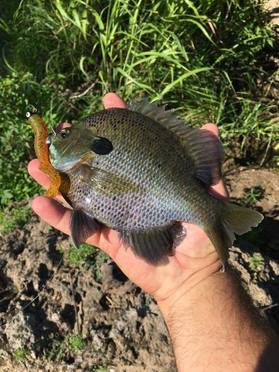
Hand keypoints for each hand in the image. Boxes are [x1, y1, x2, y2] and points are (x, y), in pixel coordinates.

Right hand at [28, 93, 224, 306]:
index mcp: (149, 178)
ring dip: (56, 178)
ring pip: (80, 192)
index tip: (109, 99)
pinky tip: (38, 202)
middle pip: (99, 164)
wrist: (191, 275)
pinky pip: (77, 226)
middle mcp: (128, 191)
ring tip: (35, 163)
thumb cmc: (201, 234)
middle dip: (78, 145)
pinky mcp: (105, 237)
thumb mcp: (209, 196)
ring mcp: (114, 212)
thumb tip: (210, 128)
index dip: (121, 122)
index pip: (132, 143)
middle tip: (61, 129)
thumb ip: (208, 165)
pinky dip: (57, 216)